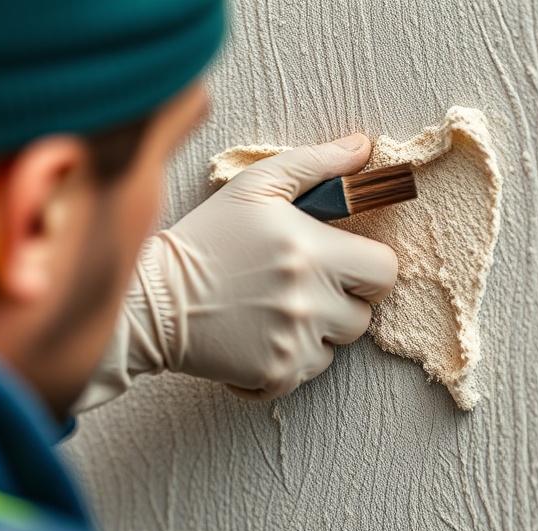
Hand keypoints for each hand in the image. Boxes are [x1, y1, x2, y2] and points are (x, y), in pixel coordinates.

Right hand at [75, 134, 397, 410]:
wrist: (153, 301)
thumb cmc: (205, 238)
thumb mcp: (255, 187)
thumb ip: (316, 163)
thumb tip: (362, 148)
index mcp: (312, 252)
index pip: (385, 270)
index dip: (369, 266)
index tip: (343, 263)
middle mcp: (309, 302)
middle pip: (365, 314)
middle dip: (344, 300)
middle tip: (305, 286)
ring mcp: (294, 343)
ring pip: (337, 345)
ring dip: (317, 331)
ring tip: (275, 310)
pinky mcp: (276, 375)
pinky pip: (308, 371)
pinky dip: (290, 358)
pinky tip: (258, 334)